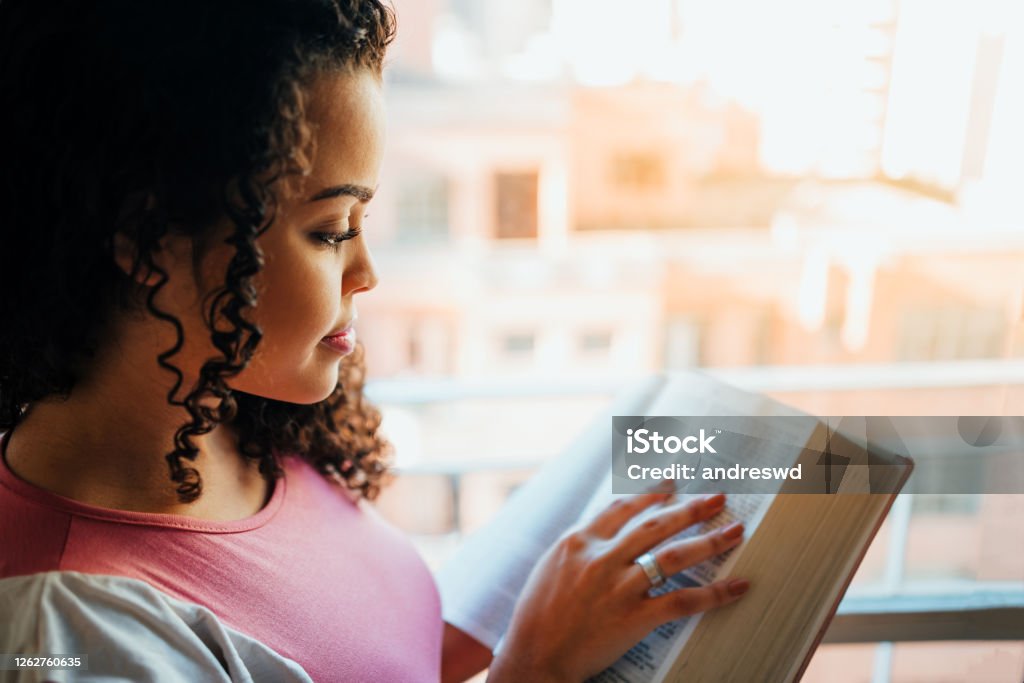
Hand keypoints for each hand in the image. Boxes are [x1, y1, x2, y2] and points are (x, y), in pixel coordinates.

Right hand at [487, 492, 748, 682]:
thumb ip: (581, 547)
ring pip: (674, 556)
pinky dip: (714, 593)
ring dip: (709, 541)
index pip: (622, 507)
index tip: (673, 483)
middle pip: (655, 524)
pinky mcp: (635, 617)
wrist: (535, 656)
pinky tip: (737, 585)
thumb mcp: (552, 567)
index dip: (652, 493)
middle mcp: (601, 558)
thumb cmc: (537, 616)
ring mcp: (620, 587)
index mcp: (579, 541)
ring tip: (734, 530)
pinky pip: (683, 601)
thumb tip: (606, 533)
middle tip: (717, 499)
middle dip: (691, 508)